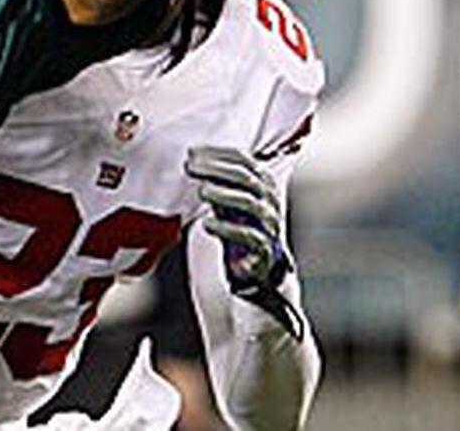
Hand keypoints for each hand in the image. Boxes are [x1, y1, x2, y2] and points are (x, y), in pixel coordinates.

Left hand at [186, 145, 304, 338]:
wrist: (257, 307)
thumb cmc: (236, 258)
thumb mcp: (224, 218)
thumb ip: (215, 194)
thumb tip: (189, 163)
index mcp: (261, 198)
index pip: (248, 164)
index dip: (222, 155)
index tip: (193, 152)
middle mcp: (270, 213)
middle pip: (252, 179)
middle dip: (220, 168)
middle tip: (191, 165)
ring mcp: (270, 237)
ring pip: (256, 206)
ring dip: (227, 195)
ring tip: (201, 192)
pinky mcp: (267, 263)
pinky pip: (254, 241)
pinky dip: (230, 230)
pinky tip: (207, 226)